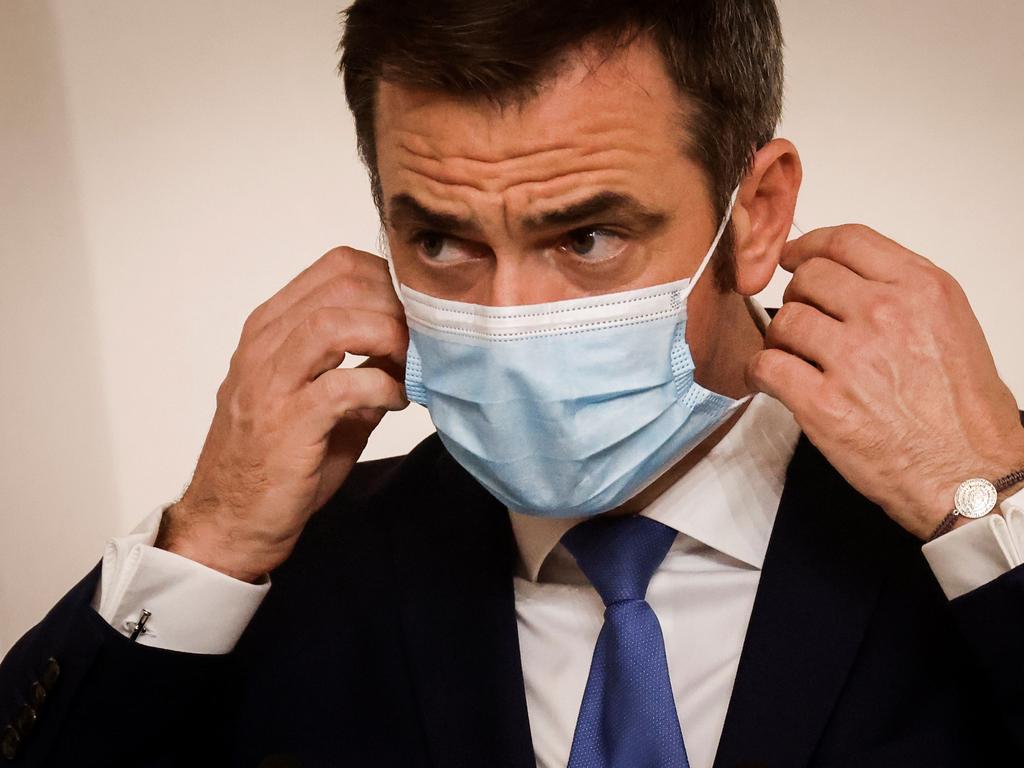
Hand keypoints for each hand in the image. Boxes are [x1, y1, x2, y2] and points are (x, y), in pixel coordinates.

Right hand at [158, 247, 408, 580]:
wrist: (232, 522)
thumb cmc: (278, 460)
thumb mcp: (321, 398)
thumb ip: (362, 366)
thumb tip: (415, 345)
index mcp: (271, 329)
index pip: (336, 268)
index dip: (388, 280)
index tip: (416, 310)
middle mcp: (265, 346)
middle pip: (342, 286)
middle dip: (396, 305)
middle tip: (424, 337)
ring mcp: (270, 382)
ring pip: (335, 323)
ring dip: (388, 336)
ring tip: (411, 362)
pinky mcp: (286, 422)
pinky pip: (343, 384)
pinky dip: (381, 385)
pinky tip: (395, 399)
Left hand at [746, 224, 1023, 539]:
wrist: (970, 475)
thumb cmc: (967, 414)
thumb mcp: (953, 327)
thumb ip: (903, 295)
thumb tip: (854, 284)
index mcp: (921, 289)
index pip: (846, 241)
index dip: (809, 246)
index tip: (795, 257)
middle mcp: (885, 314)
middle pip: (808, 278)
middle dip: (798, 298)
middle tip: (803, 322)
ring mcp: (851, 358)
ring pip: (784, 321)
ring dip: (780, 338)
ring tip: (793, 357)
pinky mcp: (823, 403)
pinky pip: (766, 367)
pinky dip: (759, 372)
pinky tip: (770, 380)